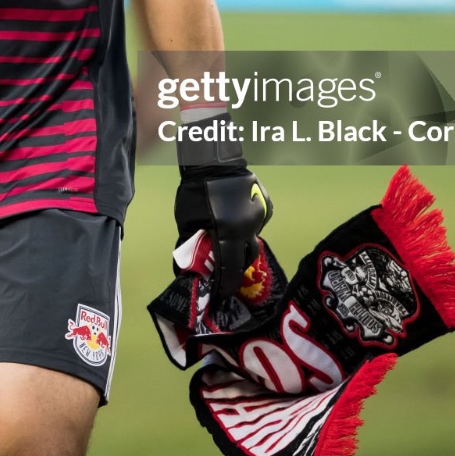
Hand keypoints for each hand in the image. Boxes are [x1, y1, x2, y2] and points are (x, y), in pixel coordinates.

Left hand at [175, 167, 271, 301]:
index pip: (230, 269)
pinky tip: (237, 218)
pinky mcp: (267, 205)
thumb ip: (193, 243)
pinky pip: (258, 223)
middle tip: (227, 273)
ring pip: (253, 238)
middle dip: (237, 267)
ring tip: (231, 243)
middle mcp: (248, 227)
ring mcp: (260, 215)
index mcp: (227, 232)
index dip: (226, 285)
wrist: (214, 161)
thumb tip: (191, 267)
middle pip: (246, 257)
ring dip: (242, 244)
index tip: (223, 294)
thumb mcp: (187, 221)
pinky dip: (247, 225)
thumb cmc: (195, 191)